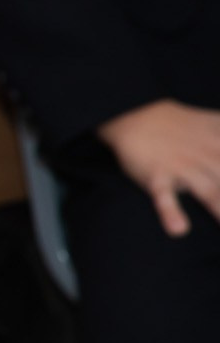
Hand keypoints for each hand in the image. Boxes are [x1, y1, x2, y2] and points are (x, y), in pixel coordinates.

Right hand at [98, 99, 219, 236]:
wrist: (132, 113)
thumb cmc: (176, 124)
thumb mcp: (214, 124)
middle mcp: (208, 156)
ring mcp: (182, 167)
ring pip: (210, 191)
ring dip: (219, 207)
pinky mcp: (156, 176)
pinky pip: (164, 196)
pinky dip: (171, 212)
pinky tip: (178, 229)